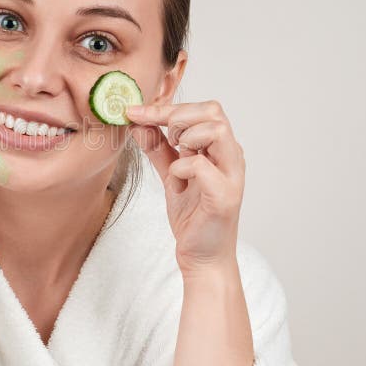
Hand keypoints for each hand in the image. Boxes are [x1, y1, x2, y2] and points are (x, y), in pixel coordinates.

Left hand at [126, 100, 245, 273]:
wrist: (202, 257)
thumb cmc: (194, 217)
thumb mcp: (172, 176)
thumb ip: (158, 148)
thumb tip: (138, 123)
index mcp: (221, 149)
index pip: (202, 110)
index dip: (166, 108)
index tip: (134, 112)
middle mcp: (231, 157)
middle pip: (213, 111)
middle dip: (177, 117)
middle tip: (164, 139)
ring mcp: (232, 176)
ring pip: (216, 130)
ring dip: (185, 138)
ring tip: (175, 160)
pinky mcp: (224, 196)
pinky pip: (201, 165)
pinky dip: (181, 167)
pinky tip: (176, 182)